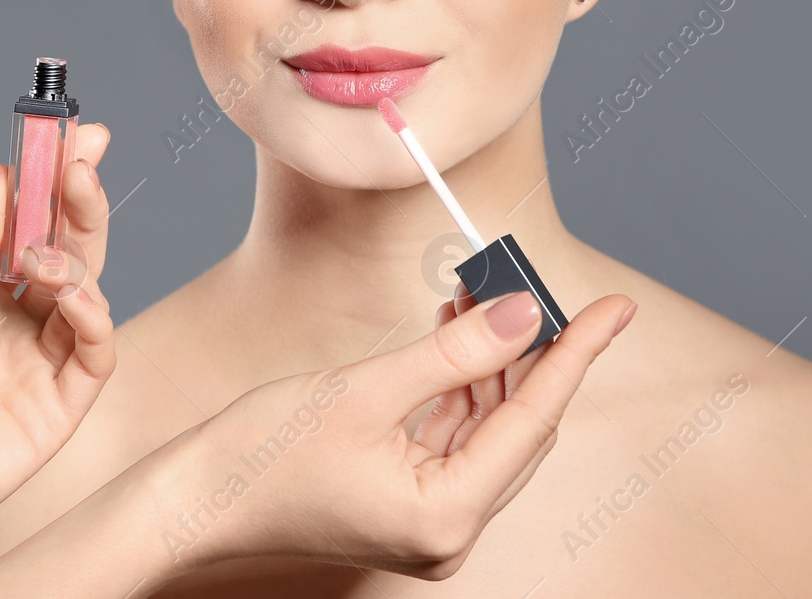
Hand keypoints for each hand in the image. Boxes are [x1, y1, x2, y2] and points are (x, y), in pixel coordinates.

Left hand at [0, 122, 117, 574]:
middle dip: (81, 200)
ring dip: (79, 256)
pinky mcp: (56, 408)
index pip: (29, 222)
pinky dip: (96, 316)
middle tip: (81, 165)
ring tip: (41, 256)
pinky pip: (97, 352)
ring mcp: (37, 362)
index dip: (55, 179)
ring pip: (91, 291)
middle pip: (71, 247)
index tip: (74, 135)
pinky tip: (71, 297)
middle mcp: (13, 319)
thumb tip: (4, 177)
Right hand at [172, 290, 634, 578]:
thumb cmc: (263, 456)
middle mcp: (449, 530)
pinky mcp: (405, 502)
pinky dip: (458, 384)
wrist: (196, 499)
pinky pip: (452, 436)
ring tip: (485, 291)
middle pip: (517, 428)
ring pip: (486, 428)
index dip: (575, 354)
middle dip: (530, 352)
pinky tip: (456, 329)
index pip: (532, 420)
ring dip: (490, 361)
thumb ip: (454, 352)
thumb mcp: (366, 391)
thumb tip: (524, 314)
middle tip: (531, 281)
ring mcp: (428, 519)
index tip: (615, 308)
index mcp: (448, 517)